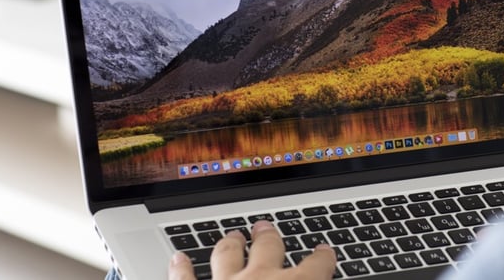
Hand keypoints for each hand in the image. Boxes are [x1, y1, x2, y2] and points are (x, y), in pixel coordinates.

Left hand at [168, 220, 336, 279]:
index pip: (318, 267)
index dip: (323, 258)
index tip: (324, 251)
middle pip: (269, 249)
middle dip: (270, 238)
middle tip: (266, 229)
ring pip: (228, 255)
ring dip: (231, 244)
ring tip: (233, 236)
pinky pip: (184, 278)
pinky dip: (181, 268)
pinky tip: (179, 259)